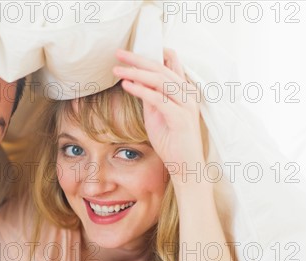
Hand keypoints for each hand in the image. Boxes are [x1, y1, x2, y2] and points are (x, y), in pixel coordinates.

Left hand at [113, 49, 204, 186]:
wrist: (185, 166)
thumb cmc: (171, 142)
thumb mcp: (157, 115)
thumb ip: (150, 98)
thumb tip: (136, 82)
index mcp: (184, 91)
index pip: (170, 65)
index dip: (153, 54)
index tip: (134, 50)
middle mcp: (187, 94)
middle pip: (161, 69)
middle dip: (138, 60)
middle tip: (119, 53)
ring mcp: (186, 105)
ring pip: (160, 81)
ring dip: (136, 73)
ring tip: (118, 69)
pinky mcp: (180, 118)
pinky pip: (158, 99)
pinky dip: (141, 90)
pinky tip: (127, 85)